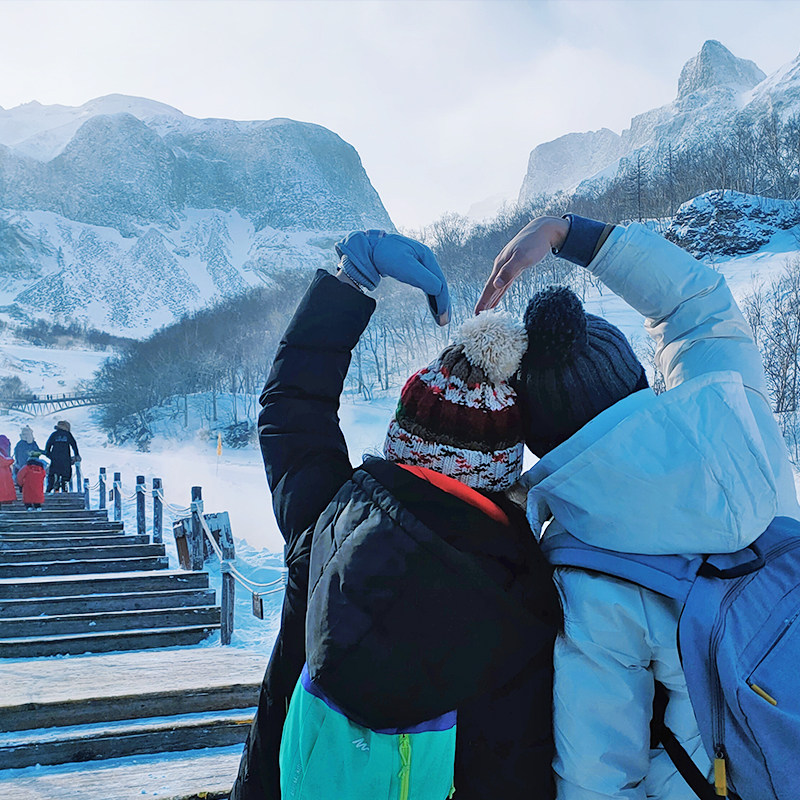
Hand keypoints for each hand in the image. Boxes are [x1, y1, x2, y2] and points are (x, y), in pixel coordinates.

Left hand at [336, 231, 450, 325]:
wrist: (369, 247)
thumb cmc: (385, 255)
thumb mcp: (405, 266)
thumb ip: (423, 278)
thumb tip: (438, 290)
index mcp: (427, 256)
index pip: (440, 282)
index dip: (443, 301)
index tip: (443, 317)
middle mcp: (426, 259)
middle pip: (440, 284)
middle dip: (443, 303)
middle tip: (444, 322)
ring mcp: (420, 263)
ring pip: (433, 285)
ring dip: (438, 301)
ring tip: (439, 318)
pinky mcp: (413, 268)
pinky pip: (426, 284)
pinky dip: (430, 296)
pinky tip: (431, 306)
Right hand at [474, 216, 569, 312]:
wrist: (543, 230)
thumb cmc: (534, 243)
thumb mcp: (522, 257)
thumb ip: (509, 271)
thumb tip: (496, 285)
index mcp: (500, 265)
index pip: (489, 287)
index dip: (483, 300)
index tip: (476, 314)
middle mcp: (501, 267)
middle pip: (490, 288)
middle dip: (483, 302)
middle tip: (476, 317)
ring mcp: (507, 268)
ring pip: (496, 287)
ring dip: (490, 299)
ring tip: (484, 312)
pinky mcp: (515, 268)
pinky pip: (504, 284)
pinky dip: (499, 293)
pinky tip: (496, 299)